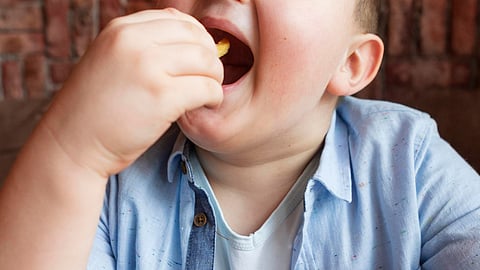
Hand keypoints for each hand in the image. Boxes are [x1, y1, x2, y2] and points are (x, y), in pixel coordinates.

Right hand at [42, 8, 223, 176]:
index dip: (197, 39)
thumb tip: (190, 43)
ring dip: (215, 78)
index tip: (199, 60)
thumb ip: (142, 47)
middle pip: (196, 38)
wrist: (72, 144)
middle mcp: (133, 41)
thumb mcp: (111, 61)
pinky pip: (207, 88)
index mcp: (121, 29)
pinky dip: (214, 97)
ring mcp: (147, 67)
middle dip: (210, 58)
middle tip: (208, 79)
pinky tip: (206, 106)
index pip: (178, 19)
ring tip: (207, 94)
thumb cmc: (96, 108)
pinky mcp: (161, 96)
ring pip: (207, 61)